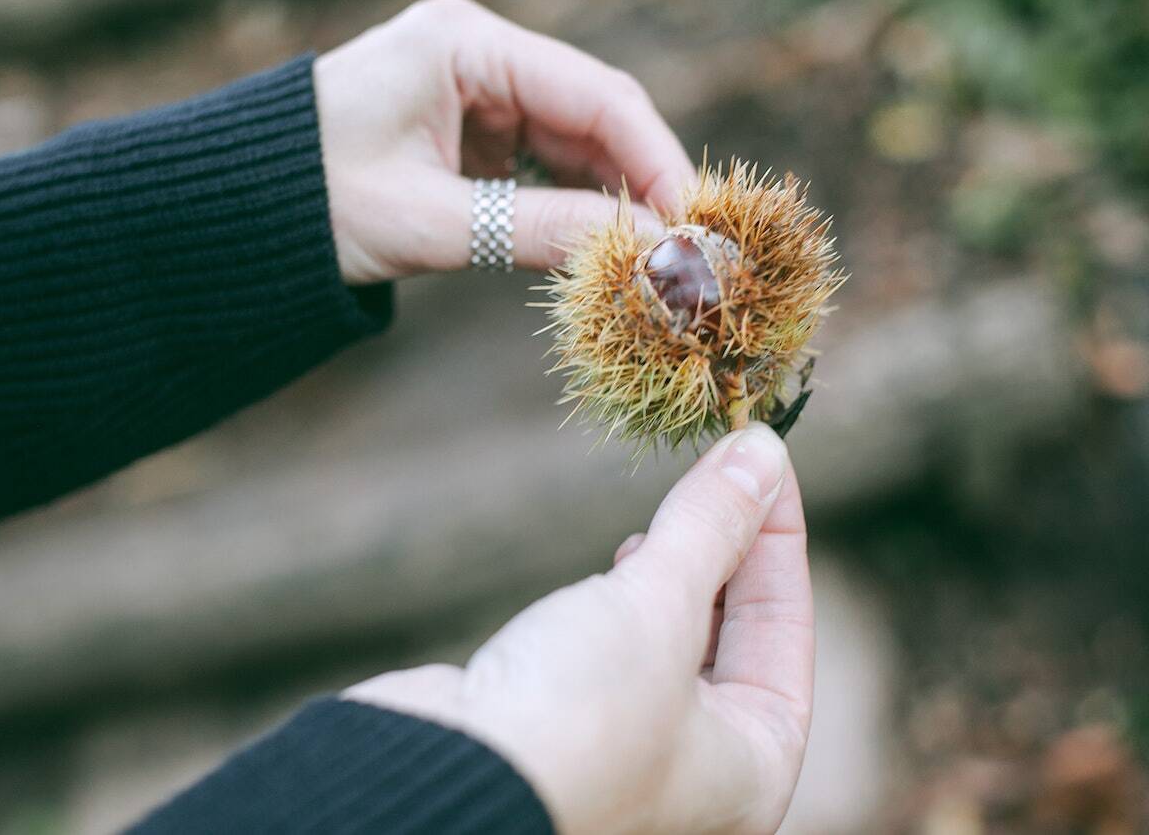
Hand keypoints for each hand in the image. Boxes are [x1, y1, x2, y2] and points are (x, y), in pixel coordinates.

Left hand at [313, 0, 695, 283]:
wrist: (238, 216)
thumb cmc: (312, 201)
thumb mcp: (430, 220)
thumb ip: (540, 231)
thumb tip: (645, 253)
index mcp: (465, 43)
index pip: (594, 95)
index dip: (655, 159)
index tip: (694, 223)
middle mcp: (480, 55)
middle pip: (594, 116)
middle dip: (642, 183)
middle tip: (689, 251)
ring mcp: (476, 92)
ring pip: (574, 144)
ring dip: (612, 199)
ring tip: (653, 259)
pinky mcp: (469, 131)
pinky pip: (542, 165)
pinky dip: (572, 205)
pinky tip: (601, 244)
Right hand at [346, 425, 813, 833]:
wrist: (440, 772)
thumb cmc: (574, 719)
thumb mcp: (661, 606)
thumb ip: (714, 526)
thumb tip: (763, 451)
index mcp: (754, 769)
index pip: (786, 627)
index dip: (776, 531)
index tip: (764, 455)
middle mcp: (701, 776)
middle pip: (736, 637)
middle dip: (727, 551)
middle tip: (717, 473)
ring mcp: (631, 758)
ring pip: (676, 643)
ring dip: (678, 574)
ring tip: (665, 520)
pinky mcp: (570, 731)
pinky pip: (624, 653)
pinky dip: (630, 602)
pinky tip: (623, 563)